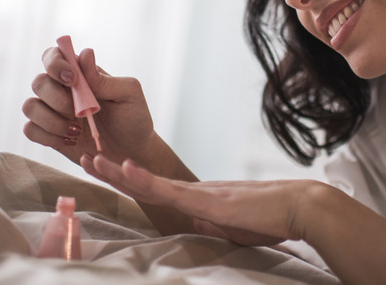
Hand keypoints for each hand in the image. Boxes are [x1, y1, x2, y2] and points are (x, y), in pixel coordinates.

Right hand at [22, 45, 156, 165]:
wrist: (133, 151)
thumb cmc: (133, 118)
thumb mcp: (128, 95)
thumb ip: (104, 78)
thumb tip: (85, 53)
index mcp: (81, 75)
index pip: (54, 55)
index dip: (55, 63)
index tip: (72, 80)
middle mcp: (62, 90)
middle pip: (38, 82)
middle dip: (57, 98)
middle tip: (80, 112)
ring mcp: (53, 112)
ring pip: (29, 106)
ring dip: (51, 120)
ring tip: (77, 131)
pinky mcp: (48, 133)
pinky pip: (29, 130)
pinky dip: (47, 136)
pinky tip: (71, 141)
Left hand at [81, 154, 319, 245]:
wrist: (298, 207)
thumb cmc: (273, 219)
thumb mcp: (235, 227)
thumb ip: (214, 224)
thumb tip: (195, 226)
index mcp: (200, 197)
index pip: (157, 190)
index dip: (130, 181)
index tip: (108, 171)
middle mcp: (195, 190)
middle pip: (146, 181)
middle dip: (113, 171)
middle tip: (87, 157)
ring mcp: (199, 193)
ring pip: (149, 181)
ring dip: (117, 171)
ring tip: (91, 159)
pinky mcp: (207, 200)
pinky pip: (169, 189)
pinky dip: (144, 179)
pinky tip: (125, 168)